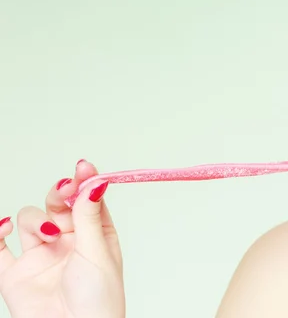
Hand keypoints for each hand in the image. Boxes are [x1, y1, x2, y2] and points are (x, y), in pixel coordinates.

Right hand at [0, 160, 124, 317]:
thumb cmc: (99, 299)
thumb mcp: (99, 251)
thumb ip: (90, 215)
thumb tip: (96, 180)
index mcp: (95, 236)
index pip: (86, 201)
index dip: (83, 183)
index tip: (82, 167)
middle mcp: (67, 243)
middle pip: (56, 205)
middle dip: (58, 194)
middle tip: (63, 191)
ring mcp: (41, 257)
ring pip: (30, 219)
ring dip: (36, 220)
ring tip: (49, 236)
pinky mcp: (16, 274)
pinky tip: (5, 226)